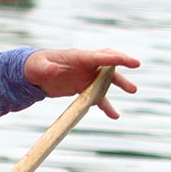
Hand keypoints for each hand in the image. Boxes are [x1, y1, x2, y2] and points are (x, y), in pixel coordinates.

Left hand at [23, 48, 139, 118]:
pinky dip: (106, 106)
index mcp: (77, 57)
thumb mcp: (37, 67)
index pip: (99, 56)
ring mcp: (87, 76)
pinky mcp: (84, 88)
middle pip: (108, 64)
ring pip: (107, 80)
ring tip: (133, 90)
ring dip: (120, 84)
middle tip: (136, 65)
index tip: (131, 61)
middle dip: (122, 64)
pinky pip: (98, 97)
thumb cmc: (36, 66)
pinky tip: (115, 115)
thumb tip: (53, 70)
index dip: (115, 58)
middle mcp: (86, 65)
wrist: (34, 75)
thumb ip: (46, 68)